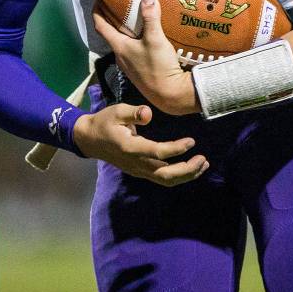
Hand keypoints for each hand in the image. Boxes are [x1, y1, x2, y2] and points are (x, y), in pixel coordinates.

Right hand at [73, 104, 207, 186]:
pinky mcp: (139, 171)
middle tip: (203, 159)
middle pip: (165, 175)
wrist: (89, 139)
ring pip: (165, 180)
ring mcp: (137, 170)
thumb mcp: (117, 111)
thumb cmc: (104, 122)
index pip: (158, 153)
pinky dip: (178, 175)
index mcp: (130, 148)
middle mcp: (135, 163)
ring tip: (202, 164)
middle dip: (187, 170)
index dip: (177, 149)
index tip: (191, 141)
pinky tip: (189, 167)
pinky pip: (161, 178)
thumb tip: (148, 114)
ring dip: (186, 175)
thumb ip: (133, 112)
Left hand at [93, 0, 198, 115]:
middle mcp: (121, 57)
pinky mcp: (140, 71)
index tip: (97, 1)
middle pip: (112, 35)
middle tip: (120, 6)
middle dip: (113, 20)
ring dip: (125, 31)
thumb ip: (151, 17)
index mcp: (119, 47)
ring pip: (123, 44)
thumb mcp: (155, 39)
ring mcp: (130, 66)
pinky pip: (133, 51)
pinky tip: (147, 38)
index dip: (97, 13)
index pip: (101, 27)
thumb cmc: (158, 67)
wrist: (170, 95)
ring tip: (134, 19)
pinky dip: (136, 41)